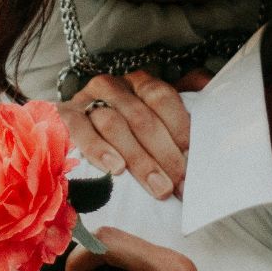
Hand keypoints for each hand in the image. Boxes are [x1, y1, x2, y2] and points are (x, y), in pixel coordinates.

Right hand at [58, 70, 204, 199]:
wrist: (68, 135)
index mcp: (139, 84)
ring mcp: (86, 100)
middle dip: (164, 155)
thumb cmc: (121, 134)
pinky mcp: (64, 116)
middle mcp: (113, 87)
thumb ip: (177, 117)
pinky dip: (99, 150)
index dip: (179, 128)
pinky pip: (81, 131)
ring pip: (114, 125)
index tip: (193, 160)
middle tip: (178, 185)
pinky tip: (115, 168)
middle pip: (142, 117)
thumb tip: (207, 109)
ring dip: (139, 159)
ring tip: (156, 186)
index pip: (163, 98)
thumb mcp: (151, 122)